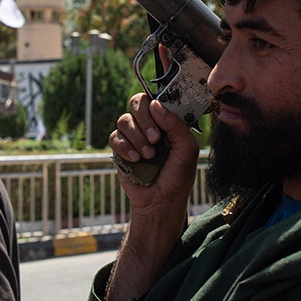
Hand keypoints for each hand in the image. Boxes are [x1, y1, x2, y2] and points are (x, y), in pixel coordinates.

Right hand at [106, 92, 200, 300]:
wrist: (160, 201)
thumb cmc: (178, 176)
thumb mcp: (186, 149)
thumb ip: (176, 125)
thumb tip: (156, 104)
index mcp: (166, 121)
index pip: (157, 98)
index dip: (157, 103)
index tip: (161, 117)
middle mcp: (149, 125)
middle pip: (137, 102)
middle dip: (145, 119)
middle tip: (156, 139)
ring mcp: (133, 136)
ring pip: (124, 119)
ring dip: (137, 136)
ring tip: (148, 155)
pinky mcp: (119, 149)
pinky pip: (114, 137)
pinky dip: (125, 147)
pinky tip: (135, 159)